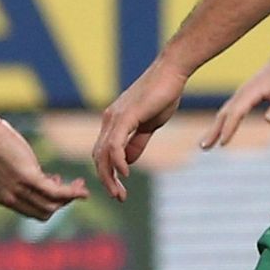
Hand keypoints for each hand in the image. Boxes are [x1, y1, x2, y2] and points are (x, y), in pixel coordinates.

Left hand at [0, 118, 87, 221]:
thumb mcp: (0, 167)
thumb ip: (12, 177)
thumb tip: (27, 175)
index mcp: (2, 198)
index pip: (31, 211)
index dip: (47, 203)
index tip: (56, 186)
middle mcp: (11, 199)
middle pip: (45, 211)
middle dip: (62, 202)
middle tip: (73, 185)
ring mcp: (20, 190)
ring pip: (53, 204)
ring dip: (70, 196)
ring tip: (80, 184)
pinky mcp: (30, 178)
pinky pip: (57, 192)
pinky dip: (72, 192)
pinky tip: (82, 189)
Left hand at [92, 59, 187, 196]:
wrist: (171, 72)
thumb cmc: (163, 95)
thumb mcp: (149, 125)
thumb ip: (137, 142)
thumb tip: (128, 162)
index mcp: (113, 123)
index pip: (102, 153)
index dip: (108, 174)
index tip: (119, 190)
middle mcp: (109, 120)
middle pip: (98, 157)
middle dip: (106, 180)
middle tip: (118, 198)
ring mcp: (115, 117)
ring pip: (103, 153)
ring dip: (110, 176)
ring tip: (119, 192)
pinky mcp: (126, 116)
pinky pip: (115, 143)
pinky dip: (117, 161)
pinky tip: (124, 173)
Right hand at [201, 54, 269, 148]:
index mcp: (252, 91)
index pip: (236, 112)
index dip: (229, 127)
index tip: (223, 142)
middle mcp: (242, 92)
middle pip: (224, 113)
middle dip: (213, 131)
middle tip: (203, 147)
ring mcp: (241, 94)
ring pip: (224, 113)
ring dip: (214, 128)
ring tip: (205, 144)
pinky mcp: (244, 96)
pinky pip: (229, 111)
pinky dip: (221, 122)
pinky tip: (219, 130)